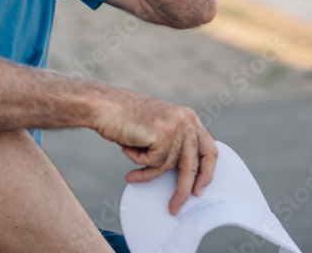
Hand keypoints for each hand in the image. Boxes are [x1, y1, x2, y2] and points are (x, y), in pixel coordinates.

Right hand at [92, 88, 217, 215]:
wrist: (102, 105)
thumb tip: (185, 174)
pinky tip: (127, 147)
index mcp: (188, 117)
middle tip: (174, 207)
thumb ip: (174, 143)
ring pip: (167, 166)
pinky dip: (138, 160)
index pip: (209, 149)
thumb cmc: (124, 119)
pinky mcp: (163, 133)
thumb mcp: (157, 127)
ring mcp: (176, 125)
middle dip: (182, 190)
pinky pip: (153, 162)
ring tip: (131, 163)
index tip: (198, 190)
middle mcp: (186, 119)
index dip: (206, 173)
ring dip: (147, 170)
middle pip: (192, 165)